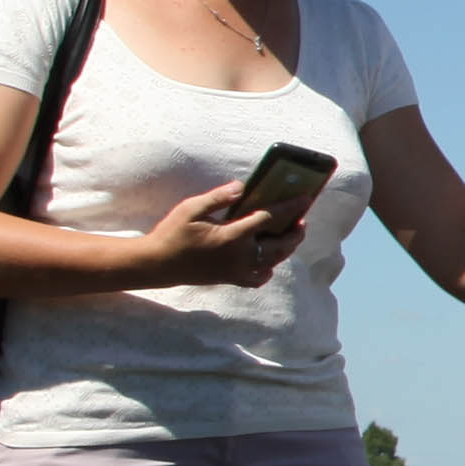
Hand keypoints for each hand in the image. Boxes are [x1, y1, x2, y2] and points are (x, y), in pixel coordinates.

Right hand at [138, 181, 296, 288]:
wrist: (157, 264)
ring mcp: (236, 271)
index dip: (291, 208)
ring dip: (286, 249)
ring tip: (292, 235)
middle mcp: (239, 256)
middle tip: (302, 220)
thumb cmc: (172, 233)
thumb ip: (218, 197)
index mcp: (231, 236)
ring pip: (273, 262)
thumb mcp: (191, 208)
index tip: (307, 199)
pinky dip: (267, 270)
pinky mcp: (230, 279)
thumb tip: (242, 186)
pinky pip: (257, 278)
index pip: (269, 219)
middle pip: (279, 245)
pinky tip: (269, 261)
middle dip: (295, 232)